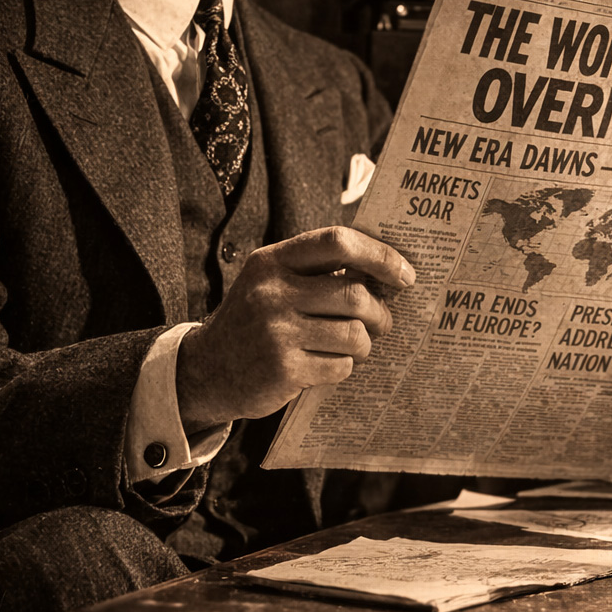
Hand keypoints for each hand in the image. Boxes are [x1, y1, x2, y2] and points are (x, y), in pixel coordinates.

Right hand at [176, 226, 414, 431]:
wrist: (206, 370)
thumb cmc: (256, 320)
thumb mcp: (274, 281)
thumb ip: (318, 270)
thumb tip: (387, 269)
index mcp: (272, 260)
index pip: (337, 241)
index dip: (379, 255)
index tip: (404, 273)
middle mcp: (271, 292)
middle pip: (354, 294)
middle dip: (380, 312)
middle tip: (383, 321)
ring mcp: (276, 332)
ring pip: (354, 334)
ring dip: (365, 343)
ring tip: (357, 345)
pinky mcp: (283, 370)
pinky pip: (340, 365)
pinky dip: (344, 366)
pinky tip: (328, 364)